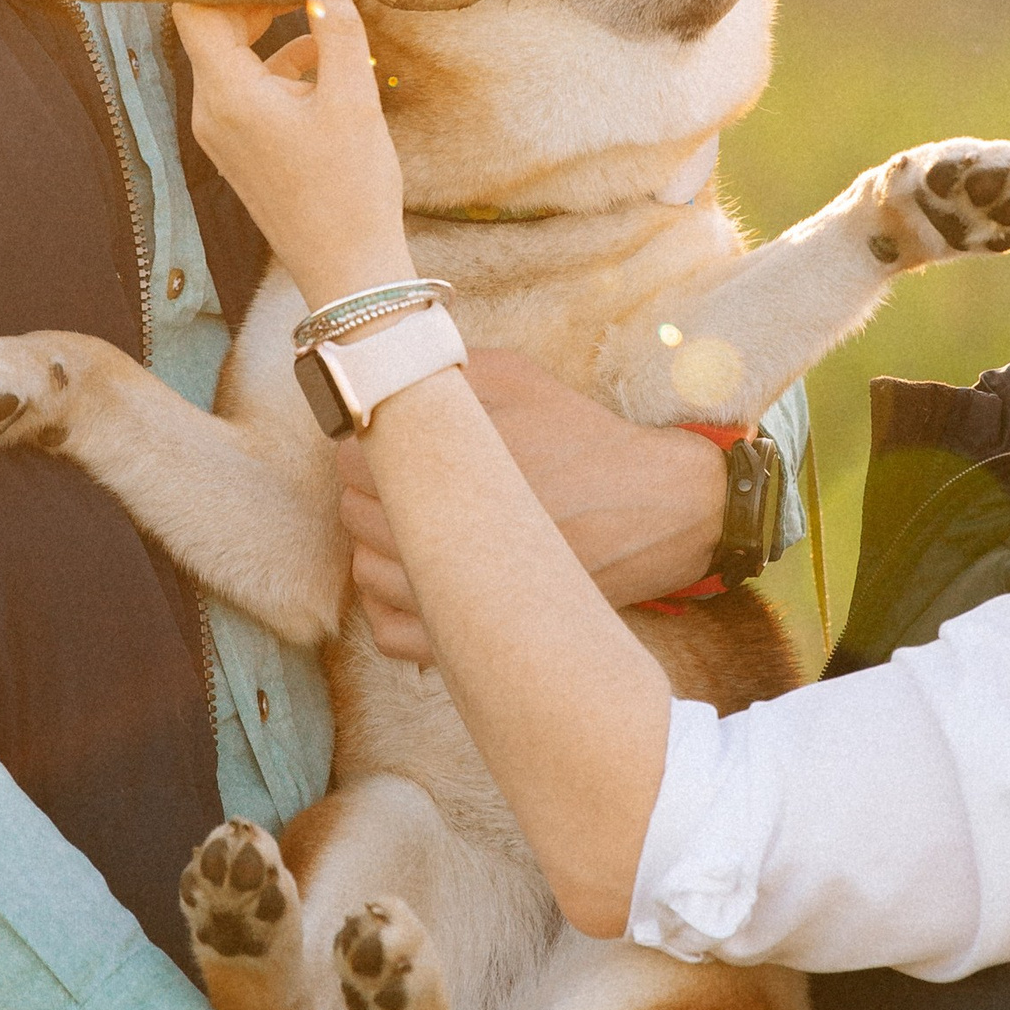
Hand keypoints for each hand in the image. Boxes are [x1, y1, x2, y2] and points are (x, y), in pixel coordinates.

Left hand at [173, 0, 412, 311]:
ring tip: (333, 1)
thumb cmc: (351, 192)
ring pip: (240, 52)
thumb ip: (336, 27)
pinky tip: (335, 55)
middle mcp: (213, 110)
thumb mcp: (352, 100)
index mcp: (226, 95)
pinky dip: (288, 59)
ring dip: (281, 21)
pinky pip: (257, 84)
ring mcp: (226, 131)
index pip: (196, 4)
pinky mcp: (247, 146)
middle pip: (217, 22)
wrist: (351, 273)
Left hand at [338, 353, 730, 662]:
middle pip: (354, 516)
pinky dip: (390, 610)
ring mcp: (461, 593)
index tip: (389, 442)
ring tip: (413, 527)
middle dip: (370, 491)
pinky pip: (394, 635)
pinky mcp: (480, 632)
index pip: (352, 462)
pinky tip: (418, 579)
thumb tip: (387, 376)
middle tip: (404, 480)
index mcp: (453, 469)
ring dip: (377, 547)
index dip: (366, 445)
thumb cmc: (585, 439)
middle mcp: (449, 535)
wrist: (656, 508)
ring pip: (367, 575)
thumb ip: (446, 373)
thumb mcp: (519, 379)